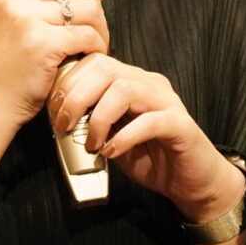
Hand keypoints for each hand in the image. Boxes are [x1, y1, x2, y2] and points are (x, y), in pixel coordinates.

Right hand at [0, 0, 109, 127]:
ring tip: (94, 43)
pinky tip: (91, 55)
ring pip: (90, 7)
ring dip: (100, 27)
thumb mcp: (22, 18)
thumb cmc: (8, 60)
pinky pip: (87, 34)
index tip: (85, 0)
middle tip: (93, 27)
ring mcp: (25, 16)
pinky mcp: (40, 41)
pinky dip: (97, 46)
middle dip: (96, 5)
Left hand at [50, 55, 243, 222]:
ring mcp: (167, 102)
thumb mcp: (112, 137)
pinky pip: (149, 122)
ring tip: (91, 143)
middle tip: (65, 125)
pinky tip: (111, 151)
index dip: (70, 81)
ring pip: (125, 90)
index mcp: (132, 81)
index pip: (96, 62)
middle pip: (107, 70)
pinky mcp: (180, 125)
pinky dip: (124, 137)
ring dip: (99, 118)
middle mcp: (149, 84)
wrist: (190, 182)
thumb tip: (61, 121)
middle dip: (78, 96)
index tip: (54, 108)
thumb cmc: (150, 158)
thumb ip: (91, 123)